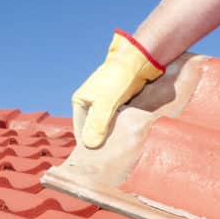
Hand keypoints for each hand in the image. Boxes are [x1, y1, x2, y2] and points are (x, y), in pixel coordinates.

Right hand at [72, 30, 164, 147]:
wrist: (139, 60)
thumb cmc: (119, 78)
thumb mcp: (106, 102)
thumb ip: (98, 123)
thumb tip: (89, 145)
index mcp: (80, 101)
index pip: (81, 130)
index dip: (89, 144)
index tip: (100, 159)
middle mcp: (89, 103)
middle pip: (93, 129)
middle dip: (102, 141)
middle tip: (112, 156)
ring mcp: (104, 103)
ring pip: (106, 126)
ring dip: (112, 136)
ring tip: (120, 150)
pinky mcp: (117, 103)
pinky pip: (116, 121)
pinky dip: (121, 128)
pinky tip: (127, 138)